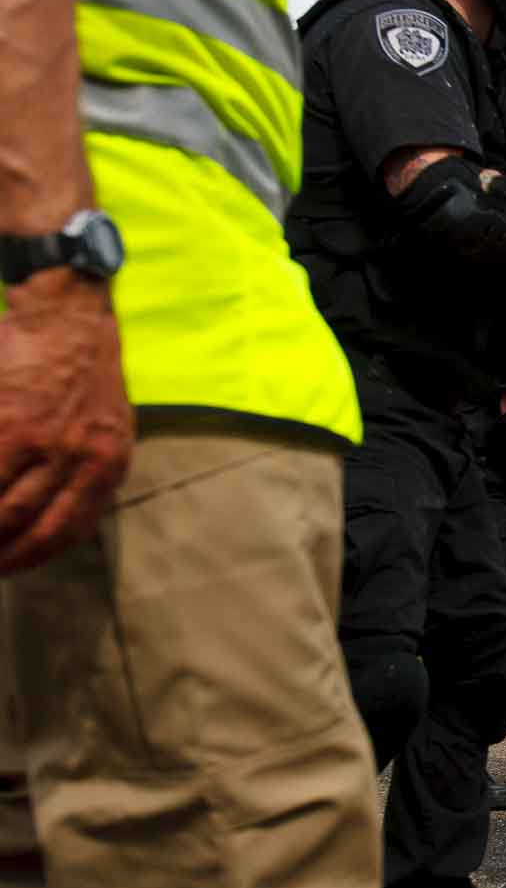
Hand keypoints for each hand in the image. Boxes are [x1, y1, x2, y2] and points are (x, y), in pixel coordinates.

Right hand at [0, 271, 133, 572]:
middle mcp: (83, 460)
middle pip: (30, 526)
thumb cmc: (86, 376)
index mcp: (110, 466)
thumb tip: (71, 526)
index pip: (68, 530)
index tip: (5, 568)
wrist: (71, 318)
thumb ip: (92, 476)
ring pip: (2, 507)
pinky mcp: (11, 422)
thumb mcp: (111, 431)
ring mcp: (46, 442)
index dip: (31, 556)